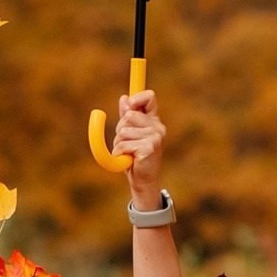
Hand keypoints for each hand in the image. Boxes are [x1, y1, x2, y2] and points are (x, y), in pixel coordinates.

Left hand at [114, 90, 166, 207]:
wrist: (143, 179)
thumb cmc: (136, 157)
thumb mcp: (130, 134)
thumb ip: (127, 116)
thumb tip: (124, 98)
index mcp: (154, 121)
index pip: (149, 97)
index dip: (136, 98)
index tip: (128, 107)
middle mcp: (157, 127)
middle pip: (128, 116)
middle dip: (120, 129)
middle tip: (126, 143)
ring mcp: (155, 137)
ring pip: (123, 131)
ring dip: (119, 144)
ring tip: (128, 153)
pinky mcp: (149, 148)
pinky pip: (123, 145)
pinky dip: (119, 153)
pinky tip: (128, 160)